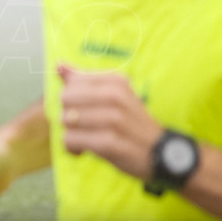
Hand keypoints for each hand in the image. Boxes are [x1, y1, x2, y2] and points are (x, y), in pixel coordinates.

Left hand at [58, 64, 162, 179]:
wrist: (162, 154)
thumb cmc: (131, 124)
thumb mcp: (114, 96)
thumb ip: (84, 81)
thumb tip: (59, 65)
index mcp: (116, 82)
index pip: (72, 82)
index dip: (72, 99)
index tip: (84, 109)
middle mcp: (116, 97)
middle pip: (66, 99)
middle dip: (69, 114)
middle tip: (83, 126)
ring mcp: (114, 120)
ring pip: (67, 119)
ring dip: (71, 133)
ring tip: (85, 138)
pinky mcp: (110, 142)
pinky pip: (71, 140)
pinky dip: (73, 148)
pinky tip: (83, 150)